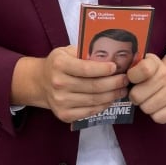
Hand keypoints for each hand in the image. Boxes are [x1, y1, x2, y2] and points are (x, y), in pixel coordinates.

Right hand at [12, 46, 129, 122]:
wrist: (40, 82)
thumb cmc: (58, 64)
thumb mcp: (66, 51)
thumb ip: (84, 53)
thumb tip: (110, 56)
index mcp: (59, 64)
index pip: (86, 69)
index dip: (103, 69)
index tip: (116, 67)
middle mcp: (58, 83)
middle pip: (93, 86)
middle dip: (113, 83)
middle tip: (125, 79)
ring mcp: (60, 101)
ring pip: (94, 100)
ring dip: (112, 95)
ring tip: (122, 89)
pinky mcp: (64, 114)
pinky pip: (89, 112)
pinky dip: (103, 106)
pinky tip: (110, 99)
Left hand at [127, 54, 165, 123]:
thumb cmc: (151, 75)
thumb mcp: (140, 65)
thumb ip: (129, 67)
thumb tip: (118, 76)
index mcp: (154, 62)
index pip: (143, 69)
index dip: (132, 77)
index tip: (132, 79)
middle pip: (137, 95)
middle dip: (135, 96)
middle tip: (140, 93)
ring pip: (146, 108)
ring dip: (145, 106)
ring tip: (150, 99)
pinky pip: (157, 117)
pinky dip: (155, 115)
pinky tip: (159, 106)